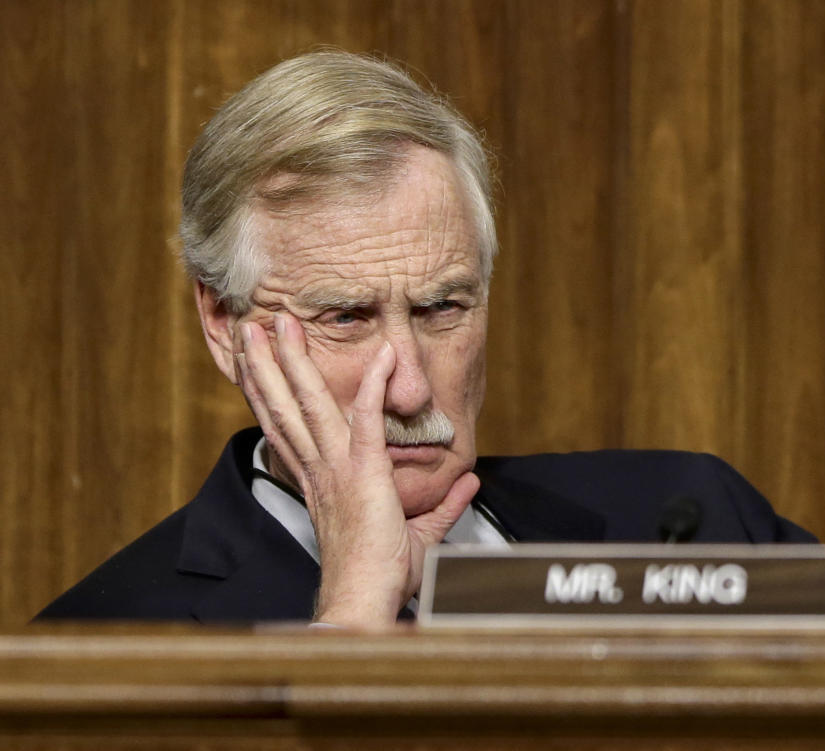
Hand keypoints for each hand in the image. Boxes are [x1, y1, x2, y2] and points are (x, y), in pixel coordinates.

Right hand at [234, 312, 478, 627]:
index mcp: (320, 479)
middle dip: (268, 362)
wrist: (366, 601)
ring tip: (279, 325)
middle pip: (285, 405)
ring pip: (309, 404)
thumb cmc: (381, 574)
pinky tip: (383, 355)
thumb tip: (469, 483)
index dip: (269, 389)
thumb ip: (441, 504)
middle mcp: (319, 468)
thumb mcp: (418, 532)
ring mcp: (337, 468)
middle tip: (252, 326)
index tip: (256, 361)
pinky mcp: (364, 472)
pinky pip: (369, 419)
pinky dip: (376, 385)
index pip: (286, 424)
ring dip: (294, 361)